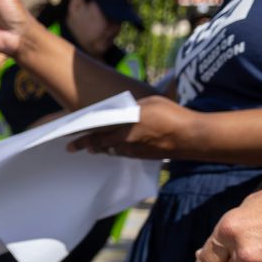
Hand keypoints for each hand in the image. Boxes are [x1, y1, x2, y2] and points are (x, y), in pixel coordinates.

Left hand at [68, 96, 188, 159]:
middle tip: (73, 147)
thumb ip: (131, 109)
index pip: (95, 133)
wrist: (193, 137)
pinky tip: (115, 147)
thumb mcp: (148, 104)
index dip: (80, 137)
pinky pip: (124, 154)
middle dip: (86, 145)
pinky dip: (116, 150)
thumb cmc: (172, 115)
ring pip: (111, 151)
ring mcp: (135, 151)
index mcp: (124, 126)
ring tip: (92, 147)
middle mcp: (126, 142)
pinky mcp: (144, 156)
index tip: (67, 140)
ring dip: (101, 148)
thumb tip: (122, 111)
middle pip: (100, 145)